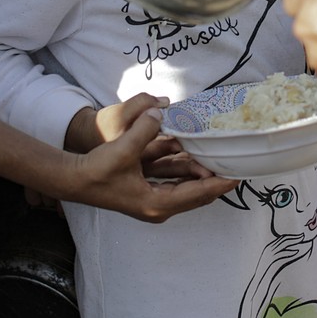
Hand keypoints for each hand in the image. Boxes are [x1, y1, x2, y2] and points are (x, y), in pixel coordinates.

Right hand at [68, 98, 236, 221]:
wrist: (76, 181)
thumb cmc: (98, 170)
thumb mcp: (123, 148)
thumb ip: (145, 129)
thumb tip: (160, 109)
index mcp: (158, 203)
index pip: (198, 193)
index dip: (220, 183)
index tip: (240, 174)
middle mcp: (160, 208)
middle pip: (198, 195)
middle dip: (217, 179)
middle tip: (237, 163)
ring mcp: (155, 203)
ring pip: (189, 190)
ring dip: (203, 174)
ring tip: (222, 158)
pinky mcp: (150, 196)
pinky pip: (178, 185)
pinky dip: (189, 173)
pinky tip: (198, 158)